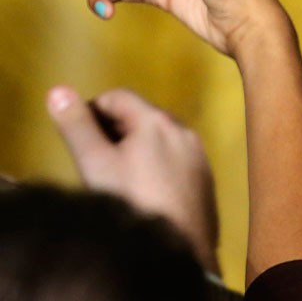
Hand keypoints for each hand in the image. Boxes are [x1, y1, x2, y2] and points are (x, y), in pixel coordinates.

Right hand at [46, 86, 220, 273]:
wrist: (179, 248)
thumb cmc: (133, 201)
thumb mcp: (96, 163)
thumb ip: (77, 126)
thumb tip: (58, 91)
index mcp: (157, 120)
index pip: (117, 96)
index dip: (91, 112)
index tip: (79, 139)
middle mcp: (183, 131)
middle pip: (140, 116)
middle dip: (114, 131)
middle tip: (95, 162)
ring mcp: (198, 155)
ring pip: (159, 140)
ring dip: (136, 150)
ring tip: (118, 180)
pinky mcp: (205, 178)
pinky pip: (175, 161)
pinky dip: (156, 167)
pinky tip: (145, 194)